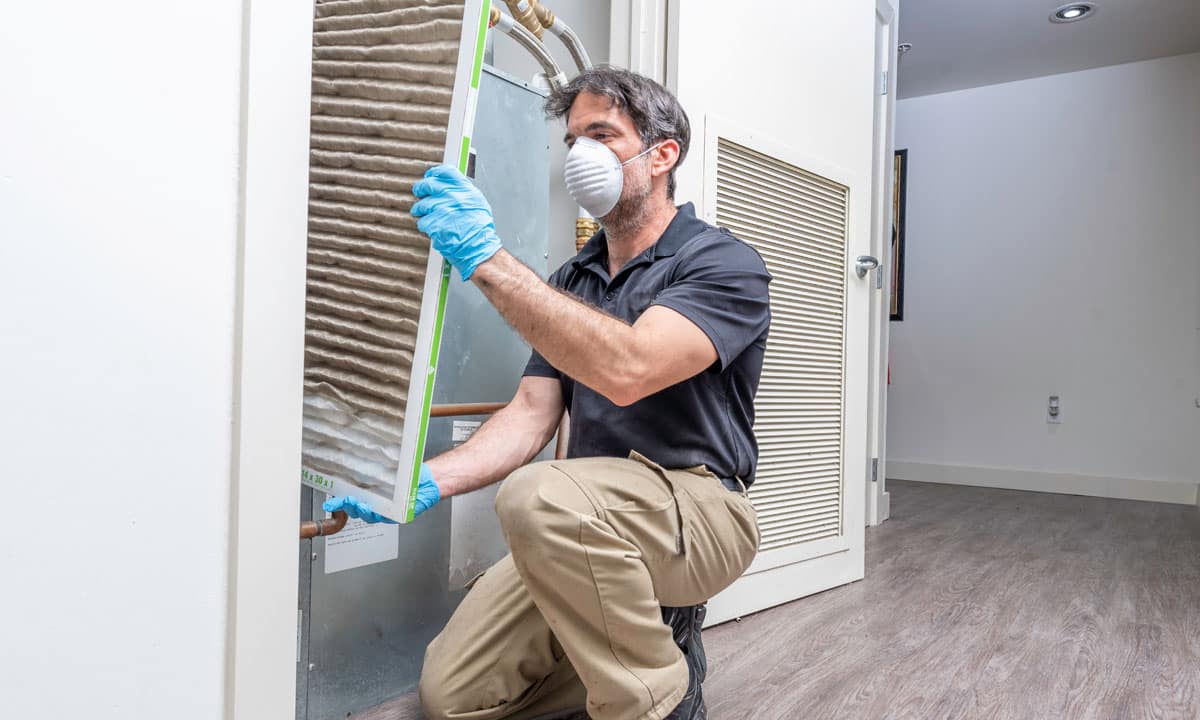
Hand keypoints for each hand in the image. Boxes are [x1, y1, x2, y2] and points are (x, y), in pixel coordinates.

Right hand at [320, 464, 440, 522]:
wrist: (428, 480)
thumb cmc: (408, 475)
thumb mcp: (387, 468)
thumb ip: (372, 466)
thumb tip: (354, 454)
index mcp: (371, 495)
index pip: (351, 501)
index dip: (338, 504)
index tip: (330, 503)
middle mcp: (377, 505)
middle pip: (358, 511)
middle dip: (350, 507)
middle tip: (346, 500)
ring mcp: (388, 512)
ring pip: (371, 516)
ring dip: (364, 511)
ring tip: (360, 504)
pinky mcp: (401, 515)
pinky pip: (389, 517)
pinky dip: (383, 514)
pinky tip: (379, 510)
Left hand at [411, 165, 501, 279]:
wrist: (479, 248)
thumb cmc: (480, 230)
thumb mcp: (478, 204)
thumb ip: (463, 192)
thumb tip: (449, 187)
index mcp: (465, 190)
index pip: (445, 172)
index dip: (434, 173)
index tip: (430, 176)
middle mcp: (453, 196)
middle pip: (429, 184)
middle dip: (421, 189)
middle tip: (419, 192)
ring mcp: (443, 209)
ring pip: (422, 204)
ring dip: (420, 210)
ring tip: (424, 215)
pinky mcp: (434, 223)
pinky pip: (422, 221)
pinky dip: (424, 226)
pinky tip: (432, 229)